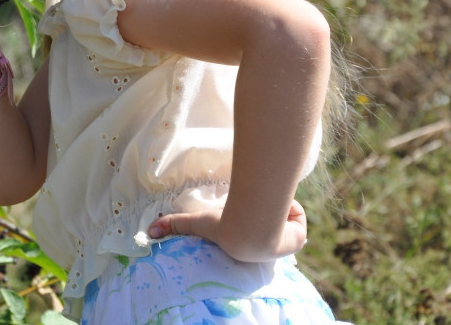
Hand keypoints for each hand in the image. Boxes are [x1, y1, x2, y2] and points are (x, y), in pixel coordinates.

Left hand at [146, 199, 307, 262]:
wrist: (251, 230)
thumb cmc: (225, 230)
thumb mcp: (198, 225)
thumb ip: (177, 224)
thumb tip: (149, 231)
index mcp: (247, 246)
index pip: (250, 233)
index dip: (250, 224)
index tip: (247, 214)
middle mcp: (269, 246)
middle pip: (270, 223)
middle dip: (267, 214)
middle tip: (258, 205)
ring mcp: (287, 241)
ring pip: (284, 214)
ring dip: (275, 208)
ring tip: (264, 207)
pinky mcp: (301, 235)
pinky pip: (295, 212)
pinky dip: (289, 208)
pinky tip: (279, 209)